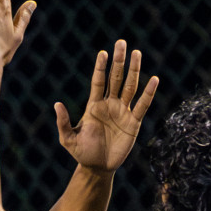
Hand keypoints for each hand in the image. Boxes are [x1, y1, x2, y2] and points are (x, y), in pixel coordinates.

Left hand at [55, 41, 158, 172]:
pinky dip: (148, 93)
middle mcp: (110, 104)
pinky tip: (154, 79)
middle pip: (116, 78)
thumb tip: (57, 104)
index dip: (100, 68)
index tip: (103, 53)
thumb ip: (64, 122)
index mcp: (94, 105)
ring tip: (137, 53)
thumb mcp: (68, 139)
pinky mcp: (134, 123)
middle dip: (118, 61)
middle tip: (121, 42)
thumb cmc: (82, 153)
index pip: (98, 82)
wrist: (98, 167)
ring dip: (134, 70)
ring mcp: (123, 112)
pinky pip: (142, 105)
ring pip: (130, 87)